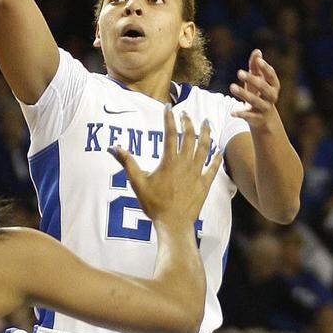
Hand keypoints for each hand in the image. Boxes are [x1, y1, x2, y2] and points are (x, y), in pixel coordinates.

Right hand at [109, 106, 222, 227]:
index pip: (170, 134)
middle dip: (188, 122)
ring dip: (206, 133)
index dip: (169, 119)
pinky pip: (213, 168)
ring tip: (206, 122)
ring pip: (204, 148)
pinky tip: (219, 150)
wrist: (173, 224)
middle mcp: (185, 164)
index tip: (168, 107)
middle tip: (186, 114)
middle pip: (190, 137)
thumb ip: (127, 162)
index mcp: (169, 161)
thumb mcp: (137, 183)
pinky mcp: (205, 184)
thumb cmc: (154, 204)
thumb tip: (113, 147)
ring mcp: (197, 173)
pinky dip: (216, 158)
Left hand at [229, 49, 282, 132]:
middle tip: (239, 72)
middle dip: (252, 79)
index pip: (271, 75)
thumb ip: (256, 66)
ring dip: (243, 94)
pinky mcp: (258, 119)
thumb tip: (257, 51)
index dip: (265, 68)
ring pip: (255, 101)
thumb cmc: (259, 94)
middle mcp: (272, 97)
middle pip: (264, 87)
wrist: (264, 119)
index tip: (258, 60)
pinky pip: (249, 116)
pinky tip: (232, 112)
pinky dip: (241, 114)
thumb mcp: (258, 80)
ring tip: (231, 86)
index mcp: (274, 86)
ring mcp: (265, 108)